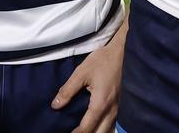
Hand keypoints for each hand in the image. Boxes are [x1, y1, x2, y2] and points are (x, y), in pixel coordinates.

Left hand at [52, 18, 125, 132]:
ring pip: (109, 130)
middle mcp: (112, 110)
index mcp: (100, 103)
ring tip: (84, 130)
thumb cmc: (102, 61)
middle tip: (74, 132)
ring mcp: (119, 109)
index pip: (87, 127)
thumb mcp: (81, 72)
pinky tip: (97, 125)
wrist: (123, 52)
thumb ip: (67, 90)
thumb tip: (55, 106)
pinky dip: (105, 128)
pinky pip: (113, 124)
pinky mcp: (121, 105)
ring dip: (97, 132)